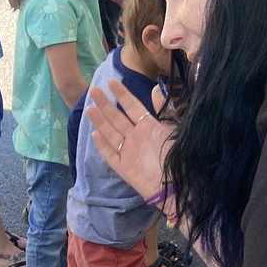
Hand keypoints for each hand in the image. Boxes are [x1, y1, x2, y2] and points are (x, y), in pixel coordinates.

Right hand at [87, 80, 174, 200]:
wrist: (176, 185)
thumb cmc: (176, 156)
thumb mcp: (173, 129)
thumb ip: (164, 109)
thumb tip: (155, 88)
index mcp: (148, 127)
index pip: (132, 107)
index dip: (122, 94)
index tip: (111, 82)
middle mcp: (136, 137)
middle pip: (117, 118)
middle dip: (105, 104)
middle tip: (93, 90)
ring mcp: (128, 152)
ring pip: (111, 133)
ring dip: (100, 121)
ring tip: (90, 108)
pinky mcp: (123, 168)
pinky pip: (110, 155)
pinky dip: (102, 146)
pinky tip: (95, 134)